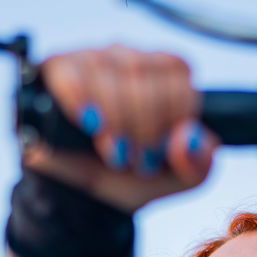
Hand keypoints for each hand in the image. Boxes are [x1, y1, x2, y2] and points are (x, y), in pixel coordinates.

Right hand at [22, 44, 219, 213]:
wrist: (85, 198)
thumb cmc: (133, 177)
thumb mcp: (181, 178)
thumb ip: (200, 161)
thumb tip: (187, 136)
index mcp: (165, 73)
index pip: (178, 70)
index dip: (174, 112)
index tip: (162, 148)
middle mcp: (129, 58)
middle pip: (144, 70)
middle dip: (145, 125)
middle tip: (138, 159)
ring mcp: (91, 59)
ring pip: (109, 73)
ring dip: (116, 121)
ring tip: (116, 154)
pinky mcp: (56, 70)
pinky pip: (70, 73)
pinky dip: (81, 100)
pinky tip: (90, 124)